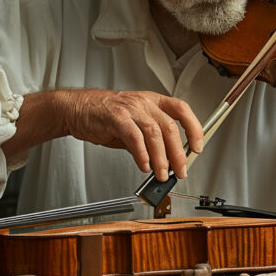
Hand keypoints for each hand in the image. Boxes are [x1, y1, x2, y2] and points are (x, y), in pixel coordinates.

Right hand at [63, 89, 203, 180]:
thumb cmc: (106, 116)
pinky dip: (141, 153)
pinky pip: (133, 136)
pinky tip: (144, 165)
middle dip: (178, 153)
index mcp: (153, 101)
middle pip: (170, 127)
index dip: (194, 128)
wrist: (77, 108)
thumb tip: (166, 162)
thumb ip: (150, 141)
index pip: (182, 110)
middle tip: (180, 171)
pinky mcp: (115, 116)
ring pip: (154, 133)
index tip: (198, 147)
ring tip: (161, 174)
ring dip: (161, 158)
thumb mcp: (134, 125)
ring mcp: (130, 108)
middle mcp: (144, 102)